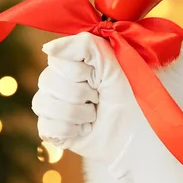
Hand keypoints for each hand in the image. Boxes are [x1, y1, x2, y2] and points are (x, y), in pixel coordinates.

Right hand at [32, 32, 140, 167]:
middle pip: (48, 80)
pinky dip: (69, 130)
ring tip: (93, 116)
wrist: (139, 135)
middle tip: (99, 99)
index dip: (79, 71)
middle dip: (80, 93)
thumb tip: (47, 48)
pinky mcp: (52, 131)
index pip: (55, 58)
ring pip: (43, 103)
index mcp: (72, 63)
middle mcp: (58, 83)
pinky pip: (45, 126)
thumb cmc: (131, 99)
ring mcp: (53, 107)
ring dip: (76, 113)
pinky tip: (84, 130)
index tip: (100, 79)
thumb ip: (83, 46)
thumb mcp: (112, 64)